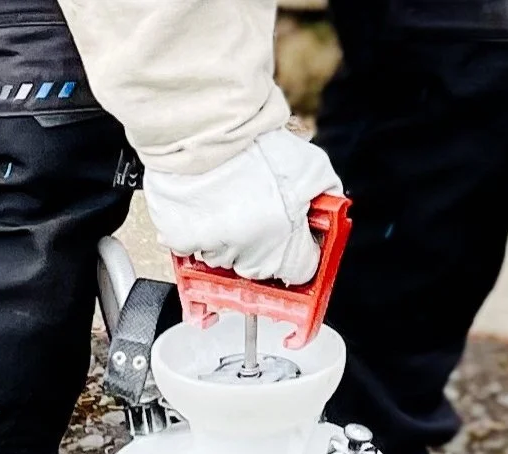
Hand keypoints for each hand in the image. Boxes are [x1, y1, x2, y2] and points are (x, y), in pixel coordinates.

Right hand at [143, 128, 342, 284]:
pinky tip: (203, 199)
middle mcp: (246, 259)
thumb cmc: (257, 148)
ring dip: (227, 233)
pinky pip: (189, 241)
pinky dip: (195, 225)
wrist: (204, 128)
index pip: (301, 271)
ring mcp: (210, 251)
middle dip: (264, 241)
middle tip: (259, 204)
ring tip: (228, 195)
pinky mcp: (178, 238)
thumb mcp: (313, 168)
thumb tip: (329, 207)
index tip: (297, 234)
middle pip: (260, 266)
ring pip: (223, 253)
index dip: (301, 249)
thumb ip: (325, 196)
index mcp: (283, 251)